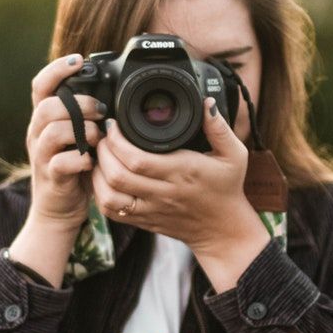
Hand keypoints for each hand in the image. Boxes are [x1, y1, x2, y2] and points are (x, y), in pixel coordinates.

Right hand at [24, 54, 106, 230]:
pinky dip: (81, 159)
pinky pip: (61, 162)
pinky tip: (92, 162)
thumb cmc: (75, 168)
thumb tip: (114, 94)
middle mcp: (38, 134)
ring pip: (52, 130)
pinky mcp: (51, 177)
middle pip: (48, 106)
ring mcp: (41, 156)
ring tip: (98, 139)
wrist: (60, 209)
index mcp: (44, 119)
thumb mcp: (80, 137)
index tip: (78, 60)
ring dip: (82, 131)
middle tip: (100, 112)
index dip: (56, 69)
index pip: (40, 85)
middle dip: (79, 104)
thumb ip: (87, 116)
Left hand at [92, 97, 259, 253]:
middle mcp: (163, 193)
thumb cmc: (226, 189)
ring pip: (109, 196)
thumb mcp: (234, 155)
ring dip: (98, 173)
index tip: (115, 125)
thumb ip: (220, 128)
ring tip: (101, 156)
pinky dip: (100, 193)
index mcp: (182, 172)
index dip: (118, 141)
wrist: (222, 230)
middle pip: (118, 175)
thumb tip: (207, 102)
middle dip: (103, 152)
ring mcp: (151, 209)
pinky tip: (103, 177)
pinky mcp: (143, 221)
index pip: (138, 159)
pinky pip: (111, 211)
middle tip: (104, 136)